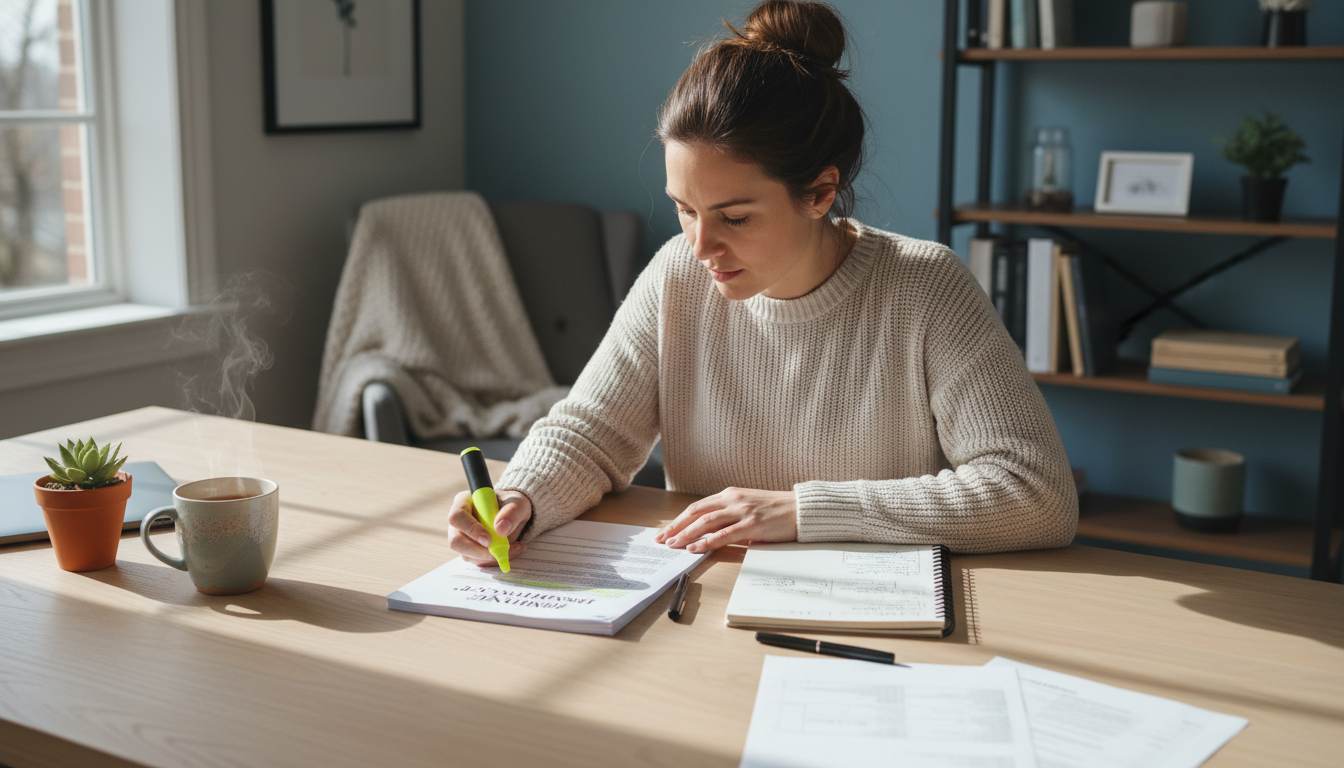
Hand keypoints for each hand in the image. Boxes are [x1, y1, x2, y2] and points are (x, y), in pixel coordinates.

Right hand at [447, 488, 531, 567]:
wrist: (515, 516)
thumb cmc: (512, 504)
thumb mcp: (518, 503)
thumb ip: (512, 512)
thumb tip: (500, 529)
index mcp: (464, 502)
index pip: (457, 517)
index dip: (470, 530)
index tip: (488, 540)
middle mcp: (459, 521)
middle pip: (456, 541)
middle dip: (478, 550)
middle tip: (500, 551)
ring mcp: (462, 537)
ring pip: (467, 554)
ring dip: (491, 556)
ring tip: (516, 547)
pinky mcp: (470, 551)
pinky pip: (478, 561)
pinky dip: (495, 560)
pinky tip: (511, 551)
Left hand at [654, 487, 797, 553]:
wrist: (802, 509)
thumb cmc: (777, 511)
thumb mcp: (748, 507)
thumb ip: (729, 515)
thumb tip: (708, 532)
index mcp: (730, 495)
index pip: (697, 507)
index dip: (679, 519)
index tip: (665, 531)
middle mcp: (733, 500)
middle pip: (696, 512)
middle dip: (676, 526)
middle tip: (661, 539)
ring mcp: (742, 511)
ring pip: (706, 522)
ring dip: (686, 534)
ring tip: (672, 544)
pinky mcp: (752, 524)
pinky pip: (724, 534)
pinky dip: (707, 541)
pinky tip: (695, 548)